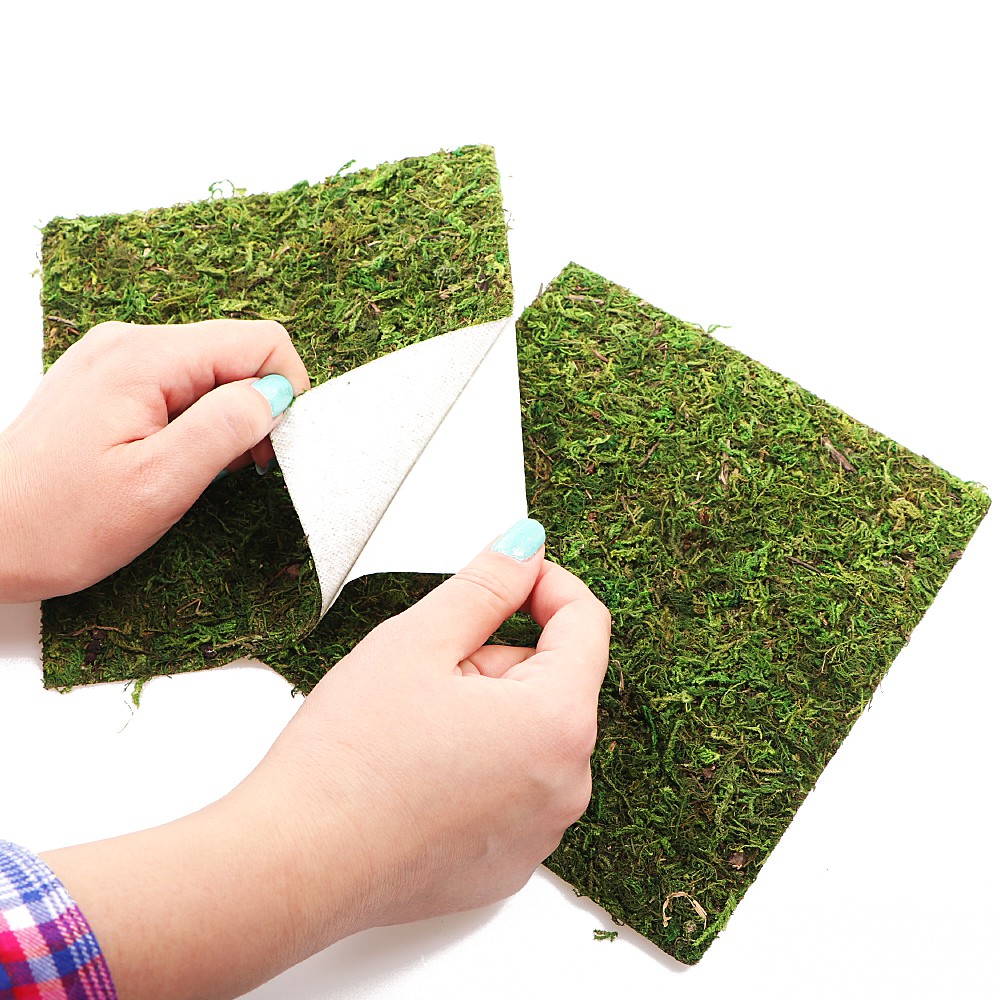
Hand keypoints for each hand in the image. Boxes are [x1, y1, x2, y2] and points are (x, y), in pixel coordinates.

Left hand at [0, 319, 308, 601]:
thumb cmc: (58, 522)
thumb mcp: (158, 483)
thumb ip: (226, 428)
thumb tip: (277, 394)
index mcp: (145, 358)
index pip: (260, 341)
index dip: (285, 393)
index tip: (270, 448)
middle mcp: (129, 342)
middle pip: (236, 354)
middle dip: (252, 411)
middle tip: (230, 470)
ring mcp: (115, 359)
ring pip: (210, 372)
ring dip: (220, 422)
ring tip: (190, 471)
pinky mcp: (108, 382)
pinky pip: (178, 386)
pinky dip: (191, 423)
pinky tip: (167, 461)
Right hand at [41, 521, 610, 998]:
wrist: (294, 866)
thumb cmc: (349, 760)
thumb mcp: (419, 640)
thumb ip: (486, 583)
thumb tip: (525, 547)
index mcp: (558, 721)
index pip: (586, 622)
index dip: (544, 583)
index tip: (508, 574)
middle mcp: (568, 784)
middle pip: (551, 682)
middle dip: (495, 660)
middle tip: (426, 674)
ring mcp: (540, 832)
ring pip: (529, 735)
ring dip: (486, 714)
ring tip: (414, 731)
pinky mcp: (508, 863)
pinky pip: (512, 788)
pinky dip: (479, 767)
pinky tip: (418, 776)